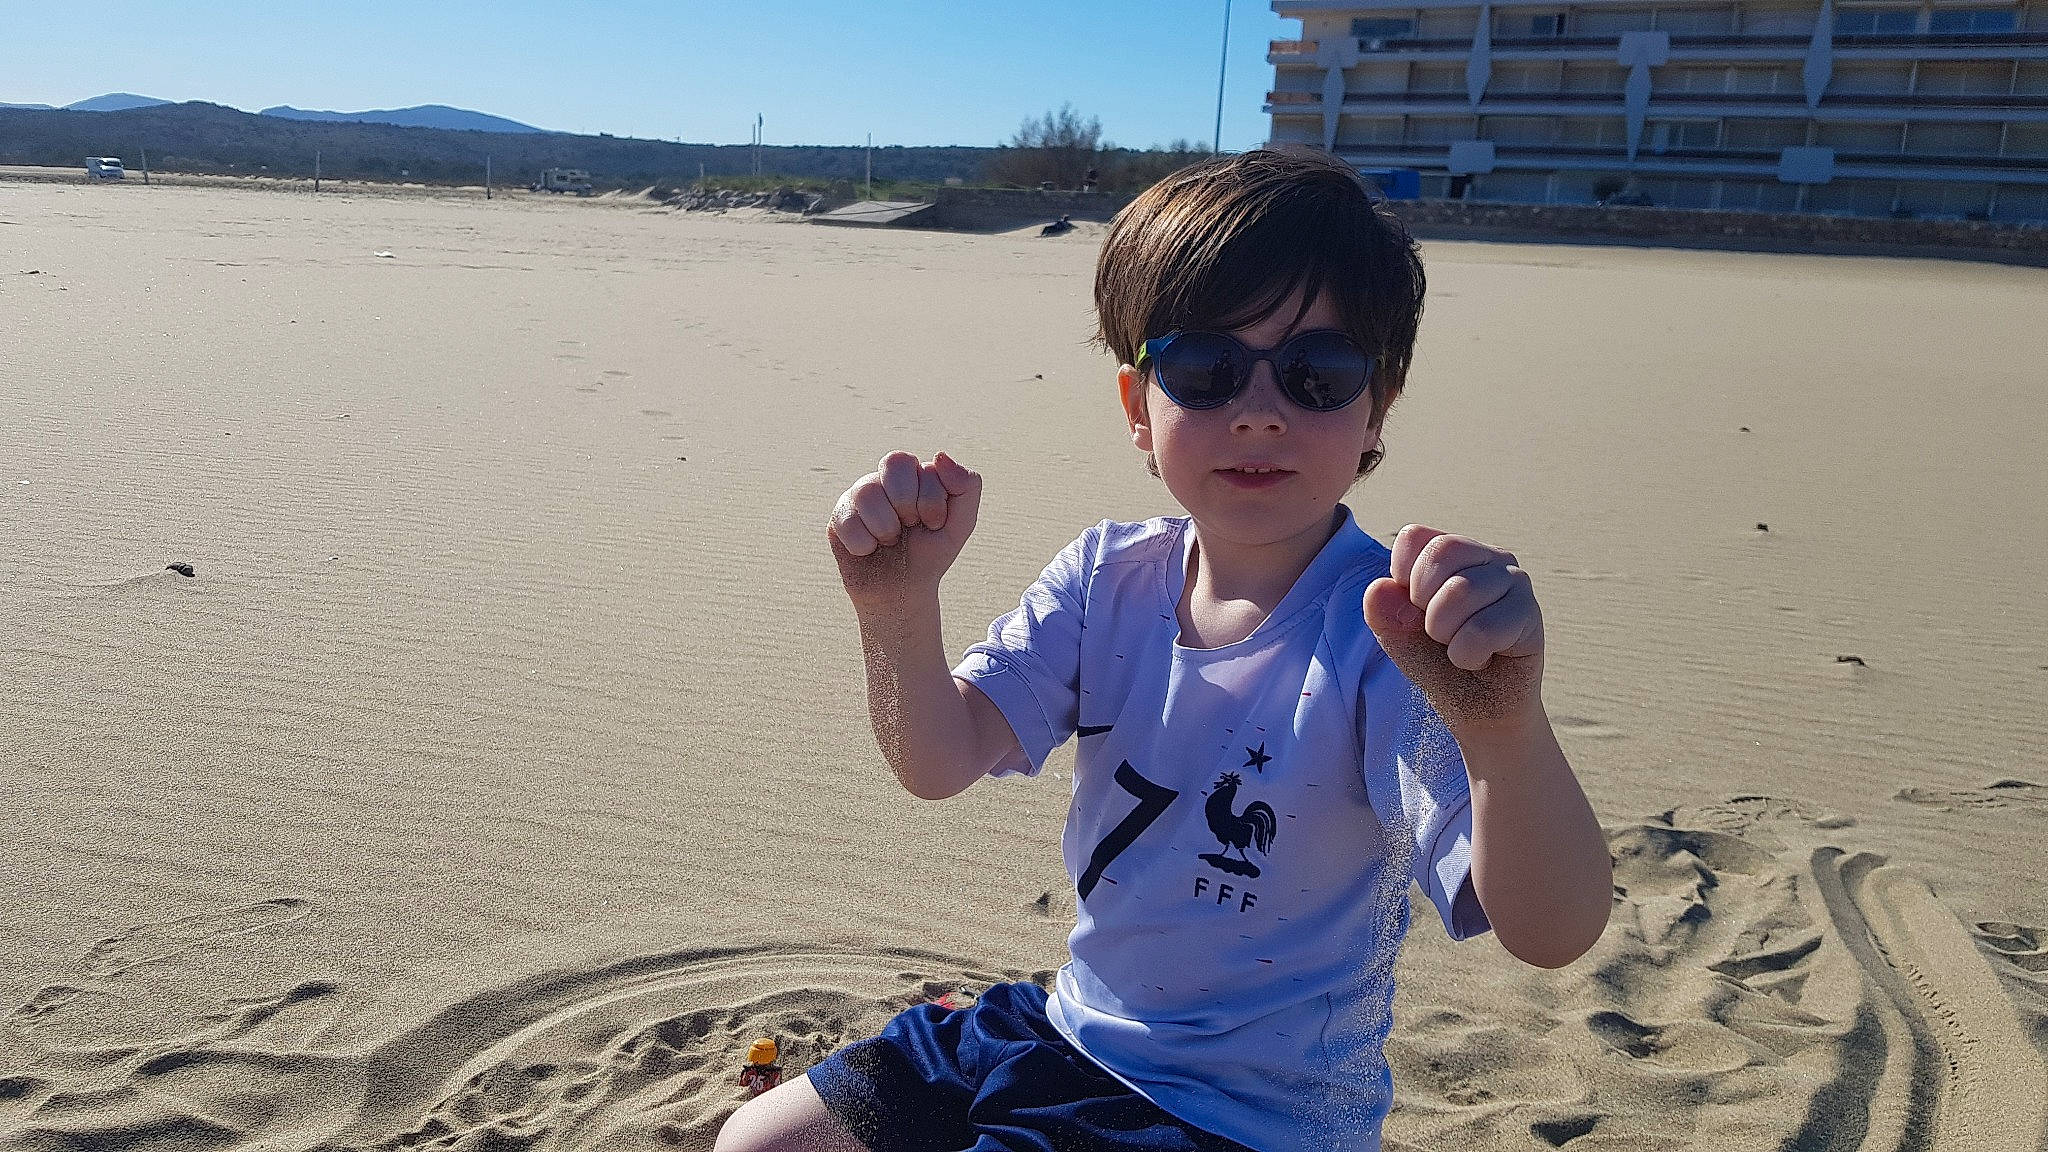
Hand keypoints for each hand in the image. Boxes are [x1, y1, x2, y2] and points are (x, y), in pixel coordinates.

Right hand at [828, 452, 980, 612]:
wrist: (902, 592)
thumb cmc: (930, 553)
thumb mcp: (961, 524)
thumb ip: (967, 485)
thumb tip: (940, 455)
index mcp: (915, 473)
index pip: (924, 466)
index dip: (932, 501)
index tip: (933, 524)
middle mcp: (884, 477)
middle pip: (893, 462)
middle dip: (909, 505)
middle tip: (909, 527)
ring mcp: (857, 495)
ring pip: (868, 492)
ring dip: (887, 529)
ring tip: (889, 540)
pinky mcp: (838, 517)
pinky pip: (848, 522)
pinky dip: (865, 546)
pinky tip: (869, 549)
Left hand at [1363, 525, 1543, 732]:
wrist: (1478, 712)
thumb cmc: (1439, 664)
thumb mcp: (1399, 637)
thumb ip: (1384, 612)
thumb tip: (1380, 588)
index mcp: (1452, 552)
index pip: (1415, 537)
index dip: (1402, 577)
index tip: (1412, 610)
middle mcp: (1487, 556)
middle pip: (1440, 553)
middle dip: (1424, 606)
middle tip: (1439, 633)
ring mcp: (1514, 580)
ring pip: (1461, 591)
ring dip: (1446, 636)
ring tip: (1461, 647)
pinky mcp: (1530, 613)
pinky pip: (1483, 629)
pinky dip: (1468, 655)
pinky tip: (1482, 659)